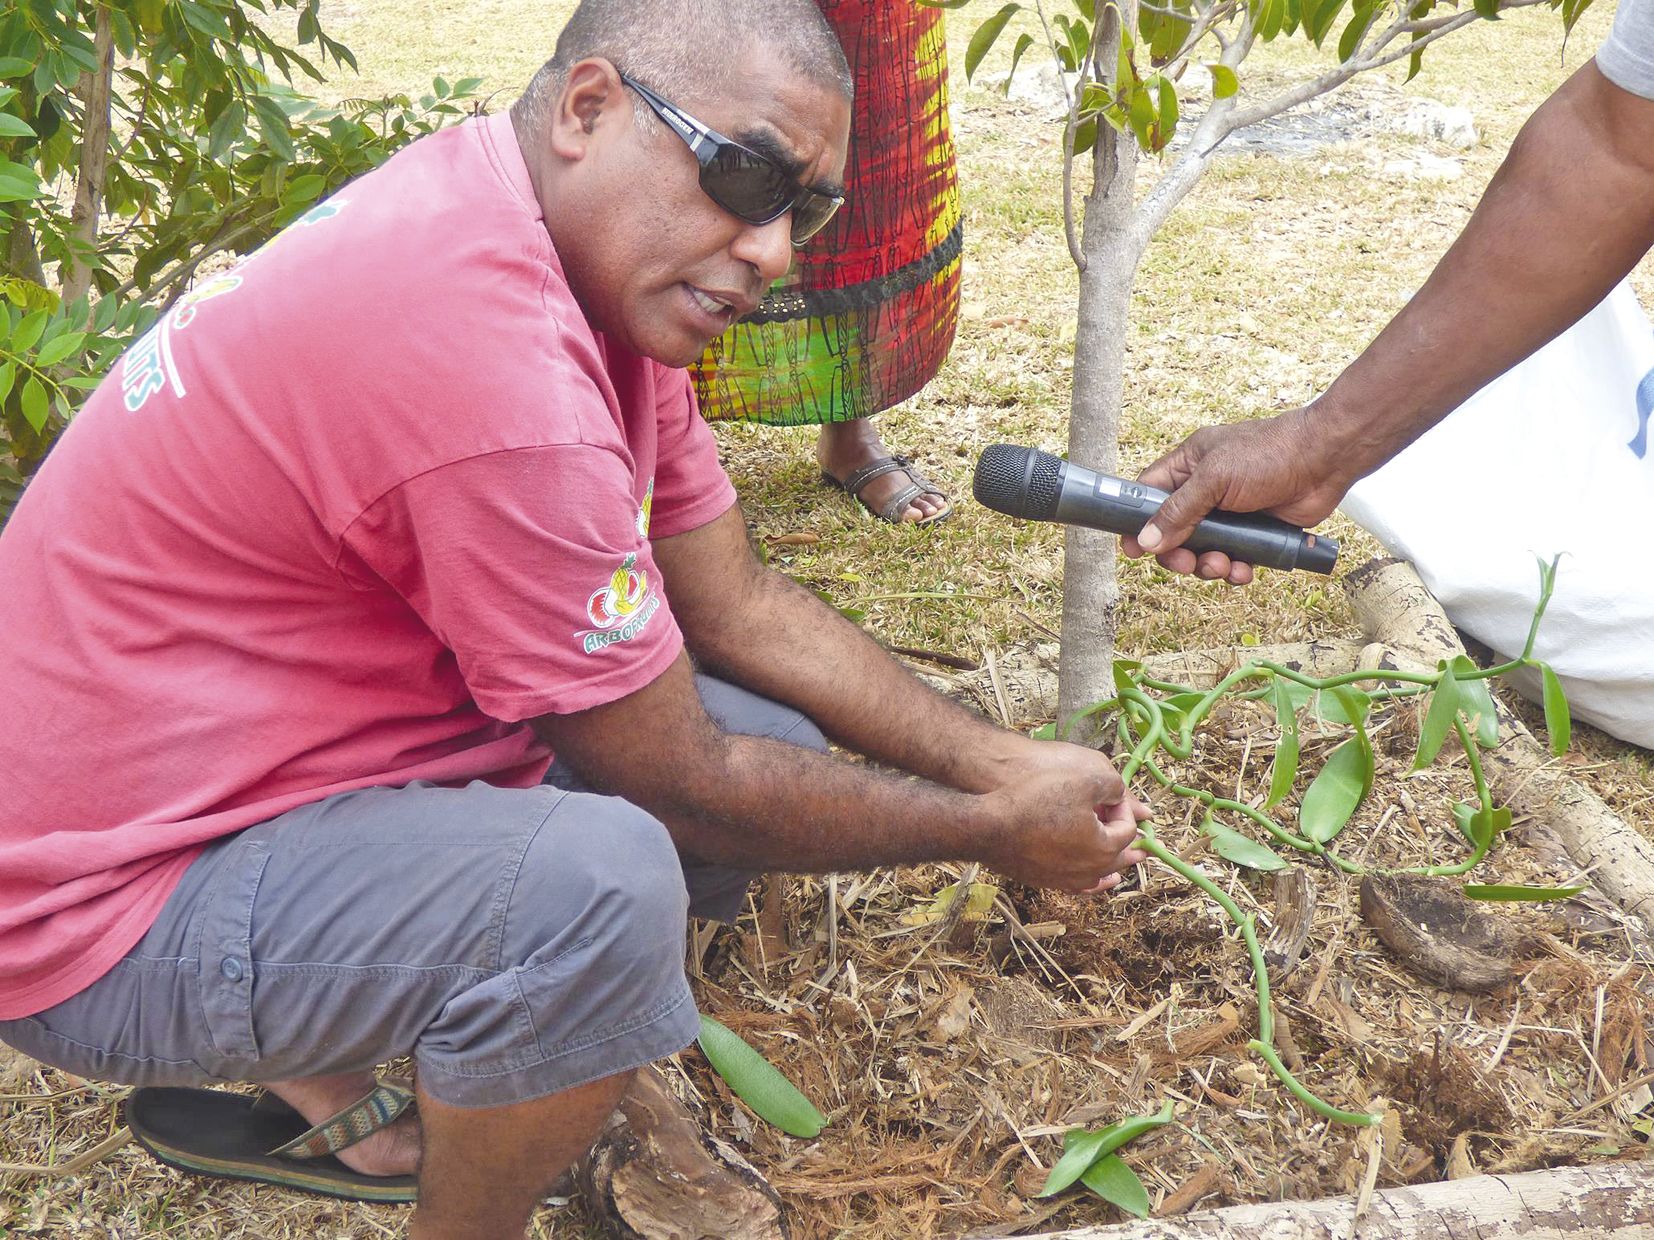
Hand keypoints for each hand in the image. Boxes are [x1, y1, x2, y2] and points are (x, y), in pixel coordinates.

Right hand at [977, 741, 1151, 893]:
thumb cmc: (1035, 800)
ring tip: (1124, 866)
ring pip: (1099, 876)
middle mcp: (1090, 870)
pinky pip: (1077, 885)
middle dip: (1130, 844)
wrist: (989, 826)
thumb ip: (1111, 785)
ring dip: (1113, 866)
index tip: (1111, 793)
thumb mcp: (1082, 779)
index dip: (1123, 807)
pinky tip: (1093, 881)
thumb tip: (1120, 793)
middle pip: (1119, 858)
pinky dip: (1091, 881)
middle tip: (1143, 840)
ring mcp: (1066, 879)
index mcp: (1105, 847)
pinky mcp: (1045, 881)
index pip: (1127, 828)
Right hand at [1121, 409, 1353, 584]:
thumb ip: (1179, 511)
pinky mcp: (1253, 532)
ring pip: (1201, 551)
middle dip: (1176, 553)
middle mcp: (1205, 490)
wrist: (1325, 460)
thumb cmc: (1269, 454)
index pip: (1148, 494)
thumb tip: (1145, 540)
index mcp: (1188, 466)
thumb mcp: (1215, 478)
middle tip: (1186, 563)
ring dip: (1207, 565)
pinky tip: (1243, 570)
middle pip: (1172, 532)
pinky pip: (1232, 559)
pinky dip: (1234, 570)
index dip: (1137, 521)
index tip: (1133, 548)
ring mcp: (1229, 513)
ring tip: (1223, 566)